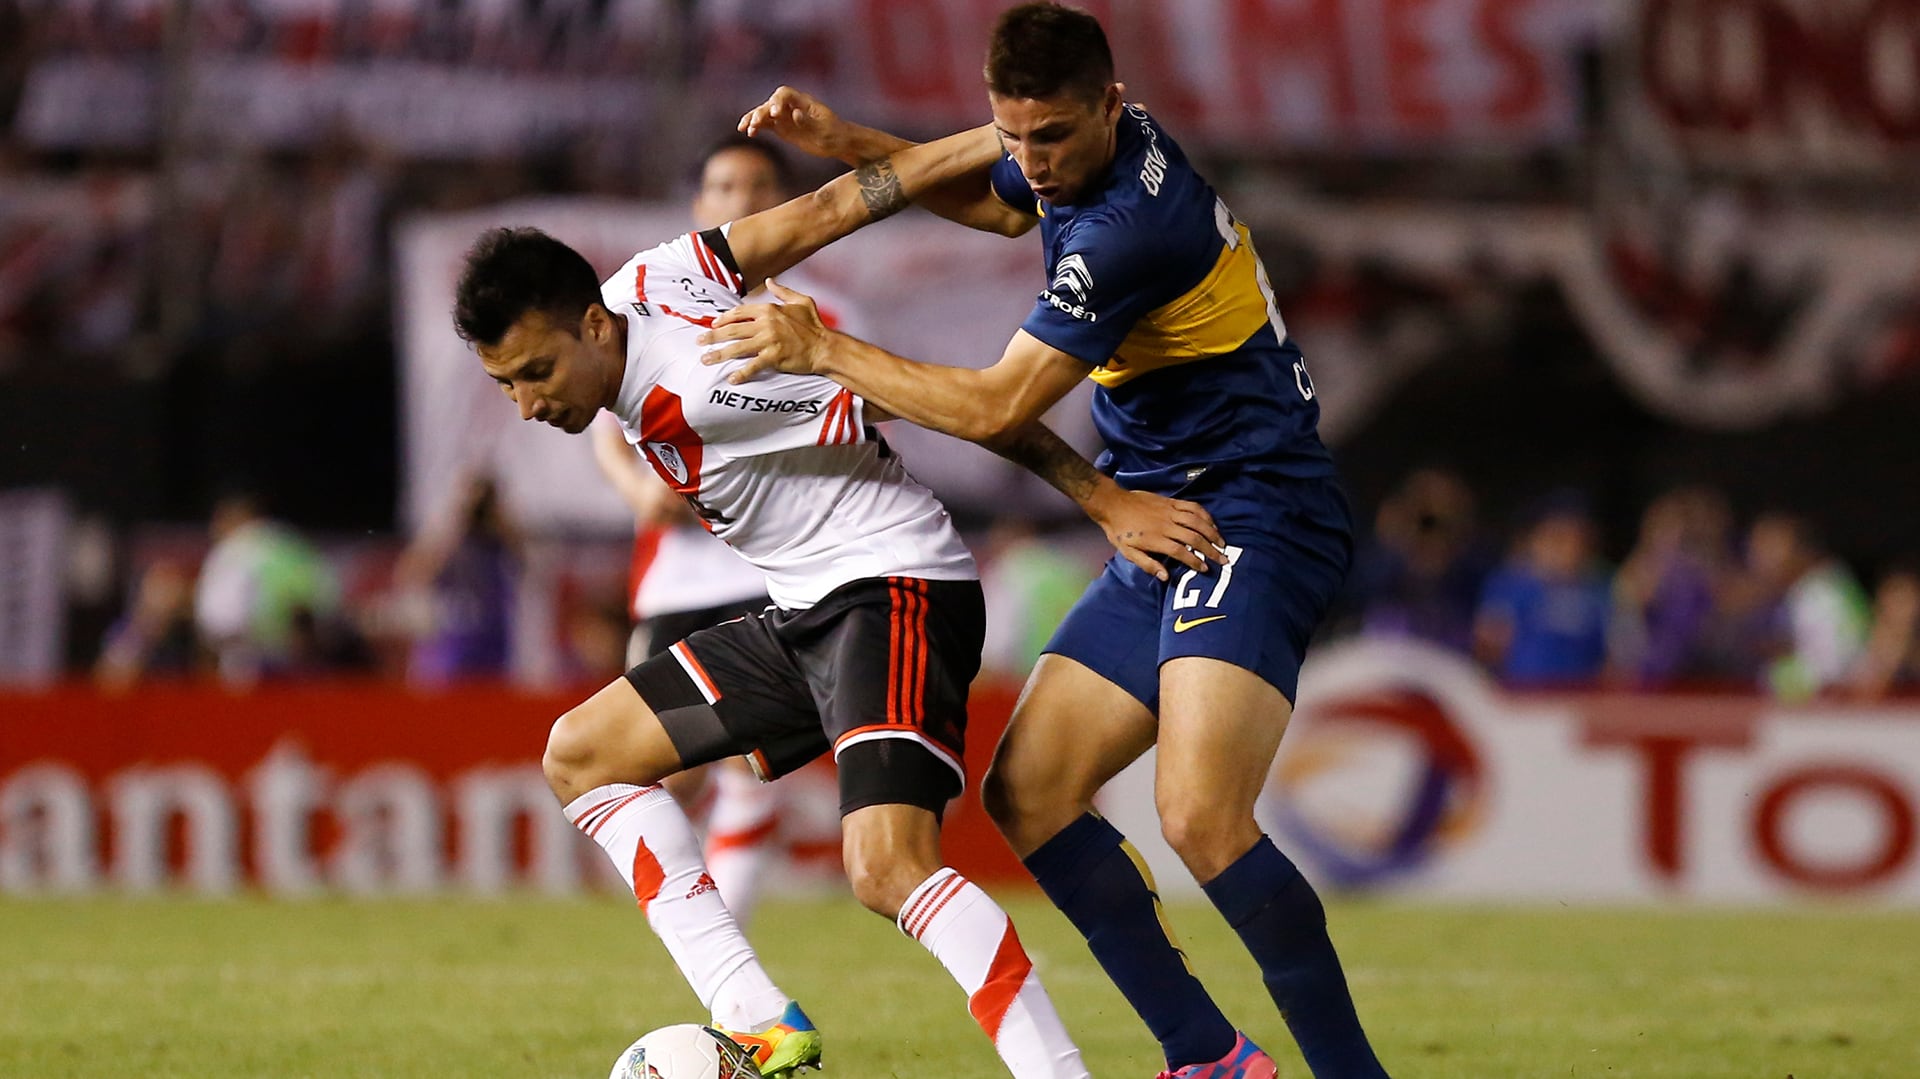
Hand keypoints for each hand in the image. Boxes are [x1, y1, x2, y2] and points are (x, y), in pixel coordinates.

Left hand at [699, 280, 833, 383]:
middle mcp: (766, 324)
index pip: (739, 312)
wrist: (825, 347)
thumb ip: (783, 291)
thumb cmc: (815, 325)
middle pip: (732, 330)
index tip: (713, 324)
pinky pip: (753, 366)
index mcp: (770, 310)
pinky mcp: (774, 357)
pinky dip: (741, 373)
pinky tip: (731, 378)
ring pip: (737, 348)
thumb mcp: (801, 301)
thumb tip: (769, 281)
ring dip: (719, 354)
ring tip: (706, 359)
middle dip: (712, 336)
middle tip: (699, 341)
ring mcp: (769, 341)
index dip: (724, 318)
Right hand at [738, 86, 847, 159]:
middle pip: (771, 103)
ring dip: (754, 119)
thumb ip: (808, 121)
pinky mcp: (782, 127)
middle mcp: (791, 106)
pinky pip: (766, 124)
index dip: (777, 102)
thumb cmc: (834, 134)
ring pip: (765, 113)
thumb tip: (794, 114)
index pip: (784, 94)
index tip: (775, 115)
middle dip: (761, 112)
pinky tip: (750, 133)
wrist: (838, 142)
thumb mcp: (824, 130)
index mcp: (803, 102)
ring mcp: (786, 116)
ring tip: (745, 129)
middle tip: (755, 124)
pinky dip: (757, 127)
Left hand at [1086, 483, 1228, 580]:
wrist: (1113, 504)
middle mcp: (1166, 525)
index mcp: (1156, 540)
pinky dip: (1205, 515)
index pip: (1181, 552)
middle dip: (1210, 550)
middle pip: (1194, 538)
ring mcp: (1170, 511)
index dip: (1195, 561)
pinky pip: (1192, 506)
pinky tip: (1212, 523)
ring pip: (1197, 521)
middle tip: (1223, 559)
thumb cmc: (1120, 531)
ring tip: (1221, 543)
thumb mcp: (1128, 553)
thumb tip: (1166, 577)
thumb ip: (1148, 565)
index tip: (1205, 569)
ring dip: (1212, 532)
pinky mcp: (1171, 501)